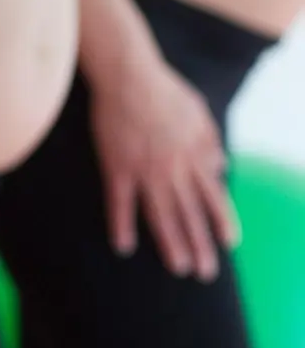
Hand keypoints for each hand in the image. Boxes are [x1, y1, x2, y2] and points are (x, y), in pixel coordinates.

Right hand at [90, 55, 235, 281]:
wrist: (129, 75)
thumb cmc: (163, 89)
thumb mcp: (198, 112)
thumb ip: (210, 141)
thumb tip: (221, 166)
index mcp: (193, 154)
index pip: (212, 195)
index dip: (222, 220)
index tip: (230, 243)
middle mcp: (174, 167)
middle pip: (190, 213)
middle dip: (200, 244)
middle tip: (205, 272)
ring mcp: (145, 169)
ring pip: (161, 214)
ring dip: (171, 243)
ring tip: (178, 267)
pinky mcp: (117, 166)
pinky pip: (120, 202)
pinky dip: (122, 225)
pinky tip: (124, 246)